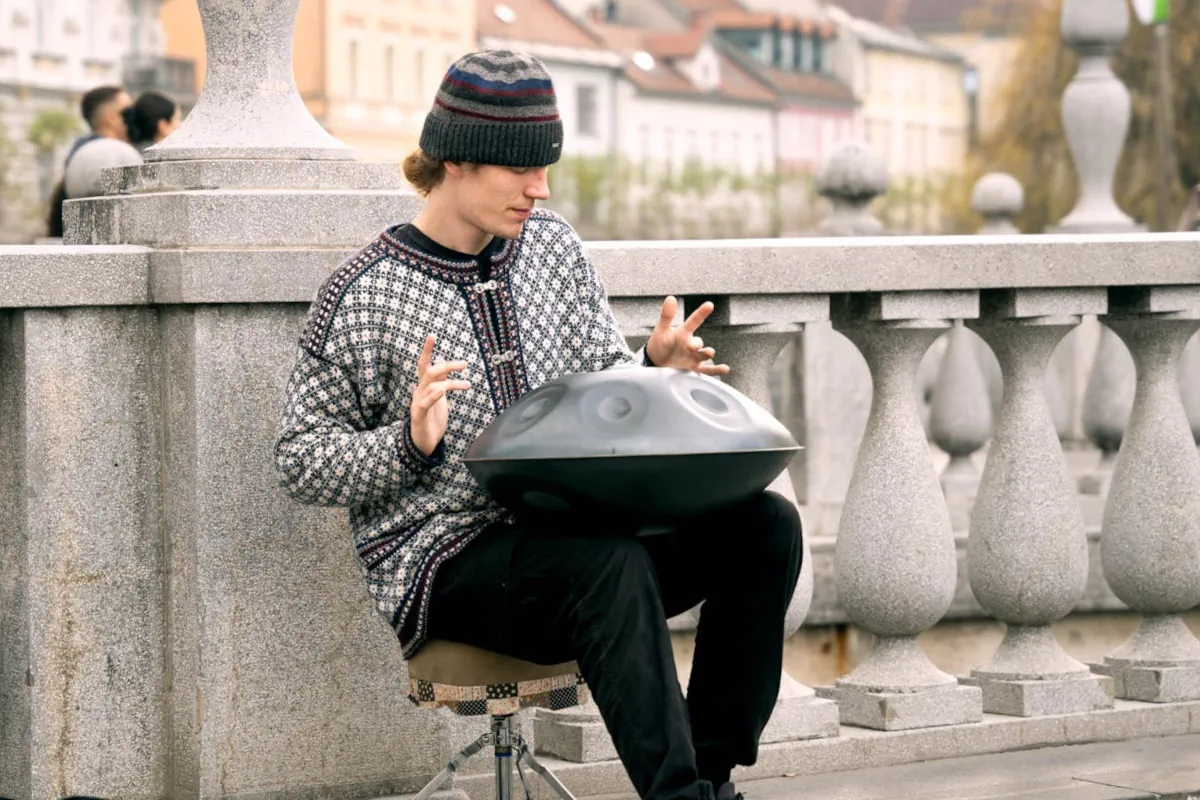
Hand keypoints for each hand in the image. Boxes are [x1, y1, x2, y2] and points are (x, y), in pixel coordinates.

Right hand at [410, 335, 470, 456]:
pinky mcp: (419, 414)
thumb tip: (448, 367)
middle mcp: (419, 391)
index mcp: (424, 386)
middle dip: (448, 365)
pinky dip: (434, 395)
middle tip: (465, 364)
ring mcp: (417, 402)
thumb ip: (442, 381)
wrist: (424, 441)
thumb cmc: (432, 418)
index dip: (427, 350)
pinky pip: (425, 402)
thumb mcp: (439, 396)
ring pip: (433, 385)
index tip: (431, 336)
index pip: (424, 364)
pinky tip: (442, 390)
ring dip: (452, 383)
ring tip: (467, 384)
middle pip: (431, 371)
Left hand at [645, 296, 729, 376]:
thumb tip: (670, 297)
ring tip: (709, 353)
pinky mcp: (694, 369)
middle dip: (697, 343)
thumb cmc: (660, 344)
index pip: (694, 321)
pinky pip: (707, 370)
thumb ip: (666, 316)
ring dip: (708, 353)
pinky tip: (725, 369)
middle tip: (691, 346)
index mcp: (684, 333)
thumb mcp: (661, 330)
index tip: (709, 305)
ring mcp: (694, 357)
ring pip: (704, 354)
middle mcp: (691, 344)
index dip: (701, 313)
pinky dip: (716, 370)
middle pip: (698, 342)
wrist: (656, 363)